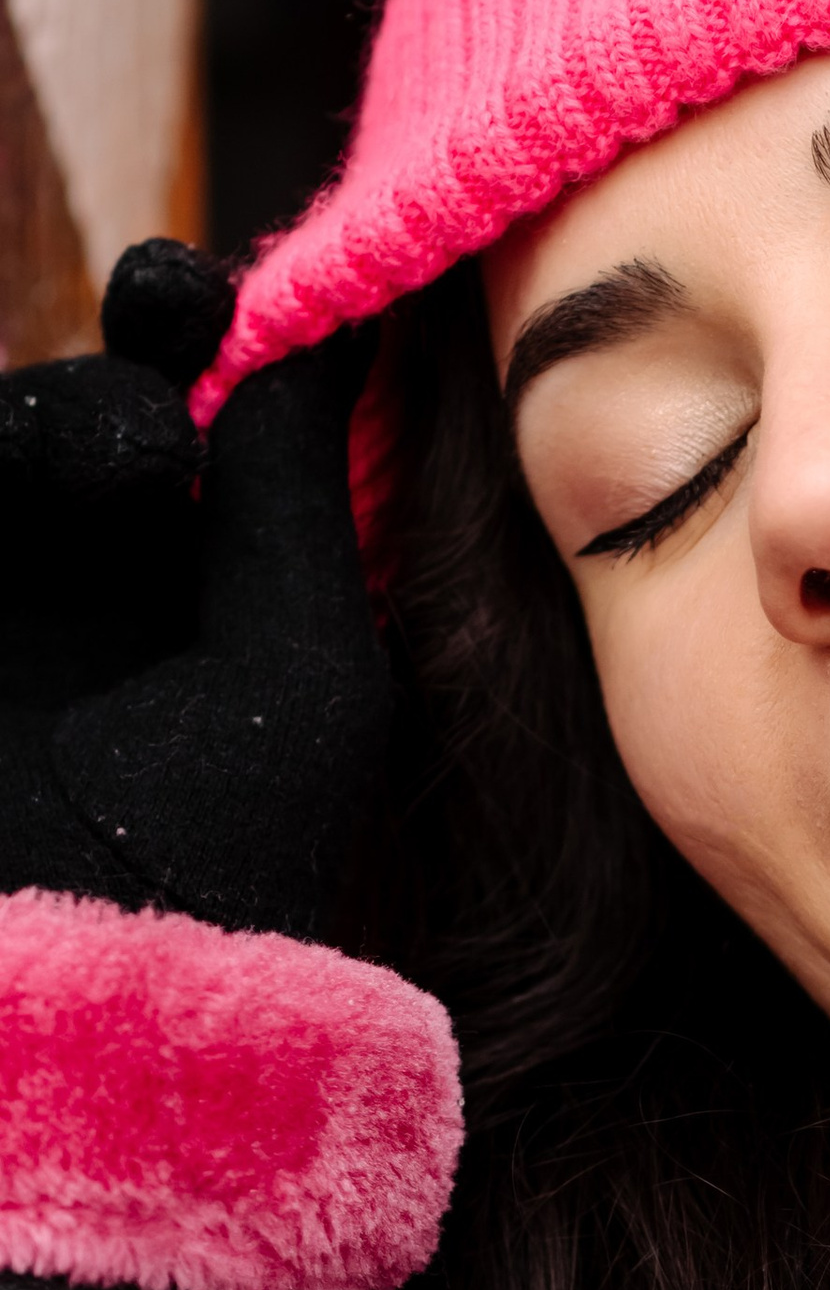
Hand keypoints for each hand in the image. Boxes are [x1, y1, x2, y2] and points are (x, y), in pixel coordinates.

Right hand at [0, 240, 390, 938]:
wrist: (93, 996)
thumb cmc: (229, 853)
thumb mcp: (300, 658)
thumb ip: (294, 486)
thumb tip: (335, 316)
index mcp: (213, 589)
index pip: (197, 415)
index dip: (193, 331)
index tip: (204, 293)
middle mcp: (103, 590)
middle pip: (84, 408)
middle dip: (118, 374)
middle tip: (165, 372)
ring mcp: (7, 611)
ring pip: (5, 444)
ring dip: (52, 416)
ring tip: (128, 463)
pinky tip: (18, 465)